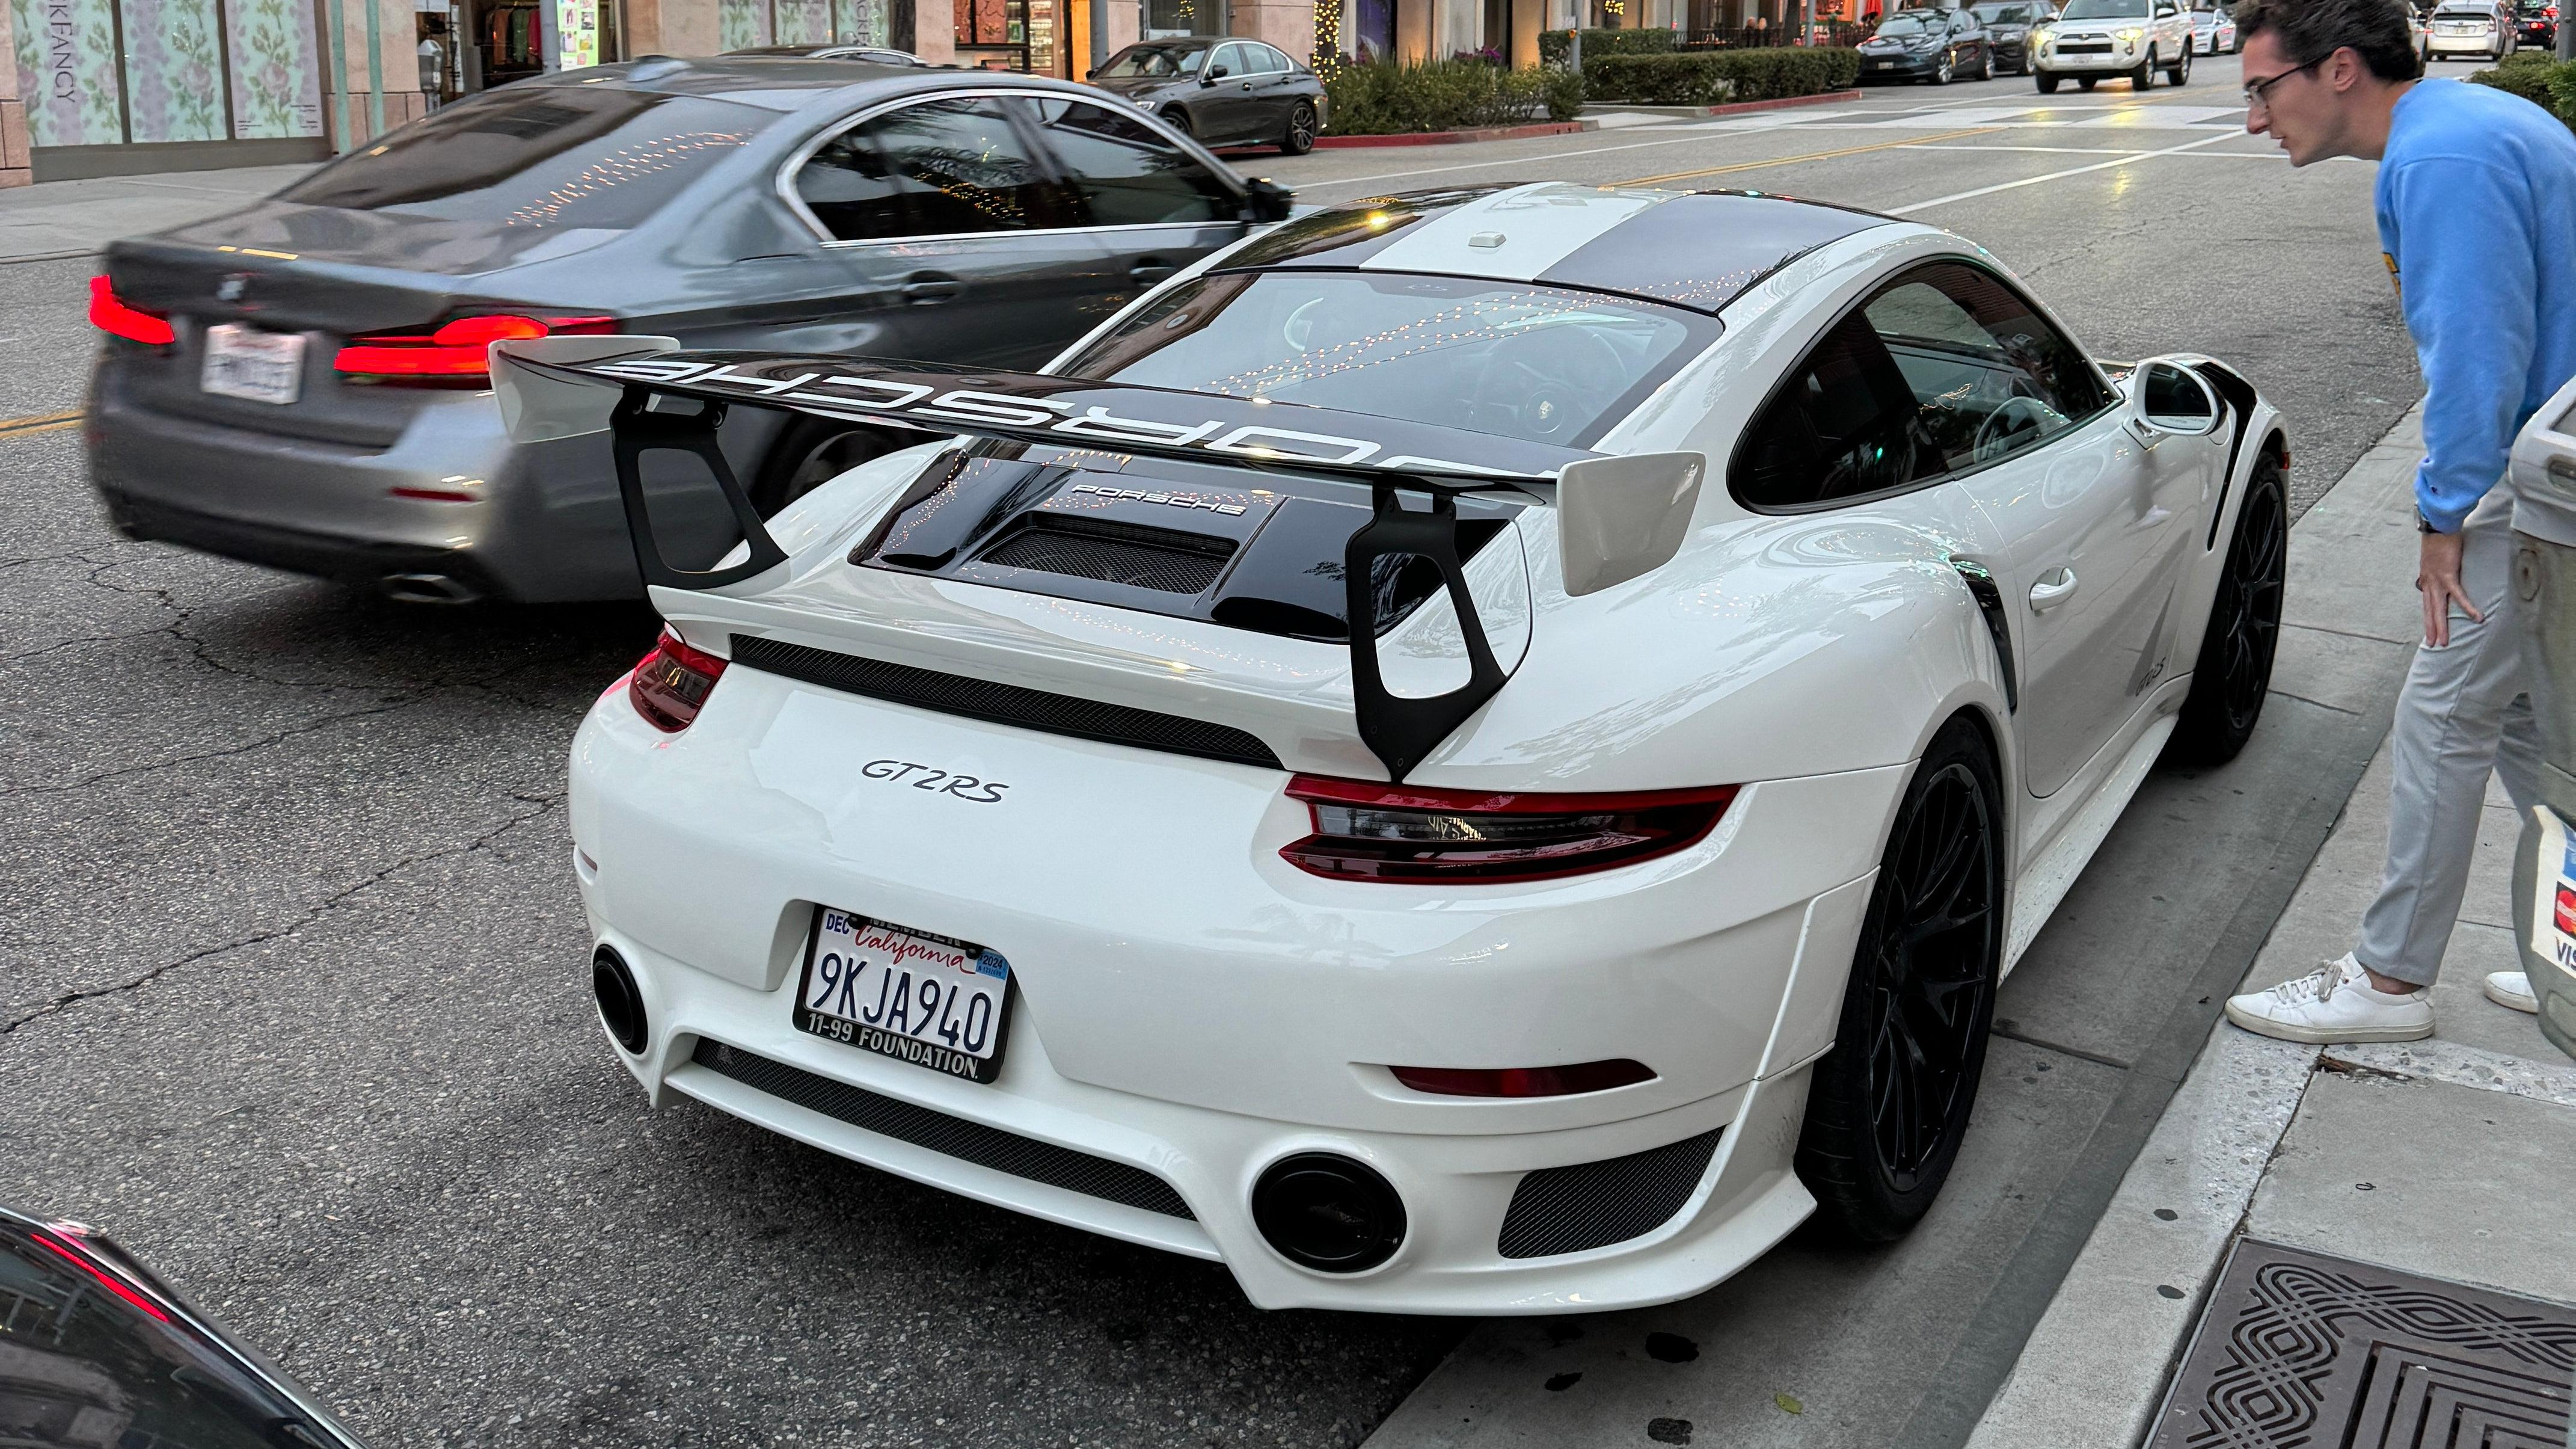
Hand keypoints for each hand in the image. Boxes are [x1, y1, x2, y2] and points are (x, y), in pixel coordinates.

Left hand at [2417, 529, 2480, 647]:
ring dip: (2442, 626)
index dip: (2428, 618)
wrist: (2438, 528)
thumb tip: (2442, 575)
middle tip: (2433, 644)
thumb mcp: (2433, 559)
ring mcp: (2437, 581)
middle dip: (2432, 628)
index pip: (2426, 604)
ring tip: (2444, 641)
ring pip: (2439, 609)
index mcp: (2426, 581)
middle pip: (2430, 611)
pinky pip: (2459, 595)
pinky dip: (2467, 607)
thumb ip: (2436, 570)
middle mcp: (2429, 583)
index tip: (2428, 631)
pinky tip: (2476, 618)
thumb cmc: (2439, 541)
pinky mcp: (2448, 575)